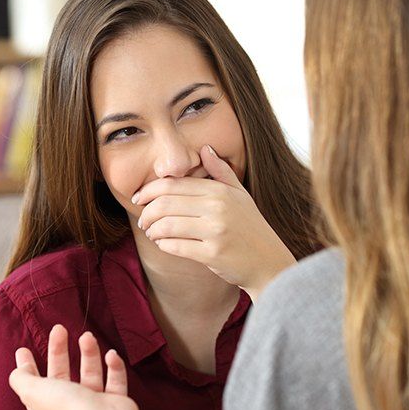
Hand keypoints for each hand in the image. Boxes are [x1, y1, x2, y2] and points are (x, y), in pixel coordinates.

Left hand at [8, 325, 142, 409]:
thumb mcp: (34, 393)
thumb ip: (22, 380)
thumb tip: (17, 370)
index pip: (34, 385)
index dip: (28, 367)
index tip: (23, 349)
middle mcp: (69, 407)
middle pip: (62, 374)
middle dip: (59, 351)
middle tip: (59, 329)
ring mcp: (93, 404)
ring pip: (90, 373)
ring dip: (89, 353)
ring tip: (87, 336)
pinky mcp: (115, 402)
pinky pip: (115, 380)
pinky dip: (114, 366)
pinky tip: (111, 354)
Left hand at [134, 145, 295, 300]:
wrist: (269, 261)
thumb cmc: (251, 227)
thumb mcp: (240, 194)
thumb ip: (221, 171)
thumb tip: (204, 148)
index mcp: (220, 191)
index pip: (173, 184)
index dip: (149, 190)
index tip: (139, 198)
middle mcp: (217, 208)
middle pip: (165, 203)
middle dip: (147, 212)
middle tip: (143, 220)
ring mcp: (216, 231)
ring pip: (166, 225)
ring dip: (152, 230)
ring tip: (152, 233)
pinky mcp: (212, 254)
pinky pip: (175, 246)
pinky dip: (164, 245)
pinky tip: (164, 244)